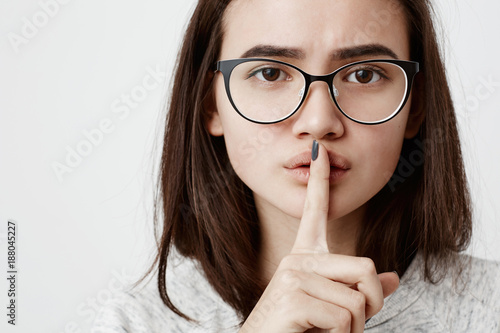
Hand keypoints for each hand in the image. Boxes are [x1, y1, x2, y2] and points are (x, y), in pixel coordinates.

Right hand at [239, 141, 398, 332]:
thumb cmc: (297, 329)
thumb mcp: (333, 306)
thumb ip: (360, 290)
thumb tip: (392, 278)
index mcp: (304, 257)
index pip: (315, 211)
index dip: (319, 181)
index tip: (320, 150)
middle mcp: (297, 259)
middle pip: (365, 267)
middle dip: (370, 304)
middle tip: (347, 325)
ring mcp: (293, 275)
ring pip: (358, 300)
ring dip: (353, 329)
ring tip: (323, 332)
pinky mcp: (293, 296)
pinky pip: (344, 318)